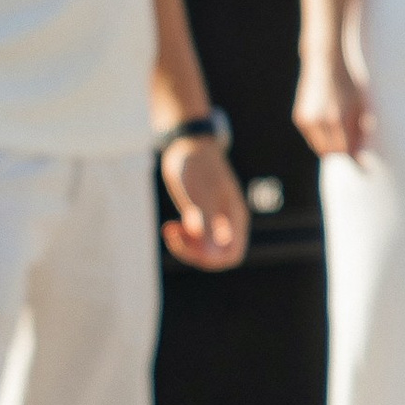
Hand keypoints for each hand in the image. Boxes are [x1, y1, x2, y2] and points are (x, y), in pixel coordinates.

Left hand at [159, 134, 248, 270]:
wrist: (187, 144)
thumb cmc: (197, 167)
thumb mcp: (200, 196)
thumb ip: (207, 226)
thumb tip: (211, 255)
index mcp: (235, 217)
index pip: (231, 254)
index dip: (212, 260)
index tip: (190, 247)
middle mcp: (226, 221)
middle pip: (216, 255)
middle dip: (194, 253)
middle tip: (174, 237)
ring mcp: (212, 219)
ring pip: (203, 248)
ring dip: (184, 245)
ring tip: (169, 229)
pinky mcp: (199, 215)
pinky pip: (193, 238)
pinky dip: (181, 237)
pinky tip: (169, 226)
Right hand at [293, 56, 371, 158]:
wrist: (324, 62)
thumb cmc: (348, 82)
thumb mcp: (360, 104)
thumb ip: (361, 130)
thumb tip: (360, 154)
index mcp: (338, 118)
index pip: (345, 150)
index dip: (354, 158)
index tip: (362, 163)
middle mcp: (320, 121)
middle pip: (331, 152)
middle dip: (342, 155)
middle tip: (352, 153)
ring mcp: (307, 120)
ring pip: (319, 148)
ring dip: (330, 148)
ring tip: (342, 140)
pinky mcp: (299, 118)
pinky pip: (311, 138)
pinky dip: (320, 139)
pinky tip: (330, 129)